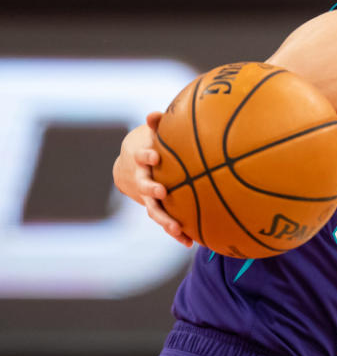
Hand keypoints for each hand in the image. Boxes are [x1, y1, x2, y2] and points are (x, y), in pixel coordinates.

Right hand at [113, 112, 193, 247]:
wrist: (128, 168)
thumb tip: (154, 113)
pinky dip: (176, 232)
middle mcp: (142, 181)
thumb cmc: (150, 146)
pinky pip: (166, 221)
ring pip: (153, 210)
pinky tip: (190, 242)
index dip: (146, 156)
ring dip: (164, 218)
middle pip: (144, 186)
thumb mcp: (151, 134)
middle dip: (151, 189)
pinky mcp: (156, 209)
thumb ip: (157, 125)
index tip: (155, 156)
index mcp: (142, 161)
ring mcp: (147, 198)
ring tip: (176, 227)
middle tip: (161, 191)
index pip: (141, 157)